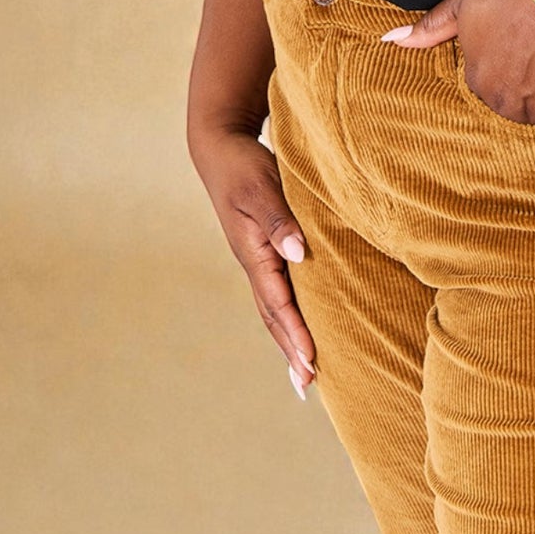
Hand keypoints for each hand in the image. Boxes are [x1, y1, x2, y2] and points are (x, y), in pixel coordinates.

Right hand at [189, 127, 317, 396]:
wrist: (222, 147)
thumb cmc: (244, 165)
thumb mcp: (261, 188)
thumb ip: (280, 220)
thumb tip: (299, 253)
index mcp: (254, 254)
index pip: (278, 303)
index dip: (296, 333)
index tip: (312, 362)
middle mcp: (255, 263)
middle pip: (273, 317)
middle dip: (290, 350)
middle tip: (308, 386)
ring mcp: (258, 258)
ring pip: (274, 308)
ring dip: (288, 339)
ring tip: (304, 372)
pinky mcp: (265, 249)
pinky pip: (278, 291)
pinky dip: (288, 315)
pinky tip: (300, 325)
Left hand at [383, 0, 534, 125]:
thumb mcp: (462, 4)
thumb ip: (429, 28)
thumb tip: (390, 39)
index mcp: (475, 80)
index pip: (486, 90)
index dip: (502, 72)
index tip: (515, 57)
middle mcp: (501, 101)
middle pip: (510, 109)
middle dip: (521, 93)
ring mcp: (534, 108)